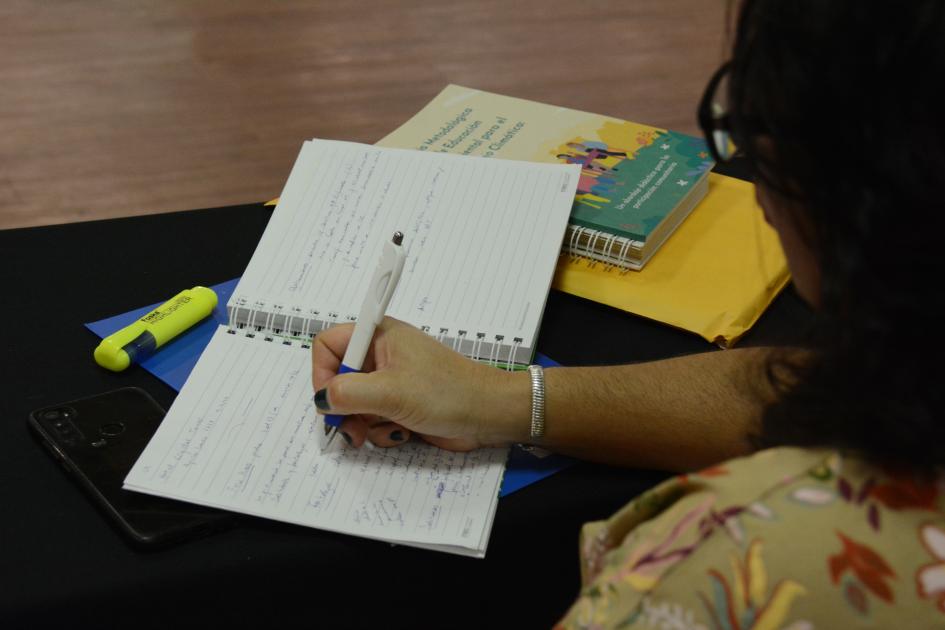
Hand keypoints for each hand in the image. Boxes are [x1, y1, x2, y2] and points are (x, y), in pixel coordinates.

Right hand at [311, 317, 529, 449]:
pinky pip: (374, 419)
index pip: (329, 344)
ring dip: (363, 423)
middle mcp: (382, 356)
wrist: (488, 415)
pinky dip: (381, 431)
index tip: (328, 398)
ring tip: (385, 431)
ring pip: (355, 405)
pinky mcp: (401, 405)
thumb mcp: (391, 392)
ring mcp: (392, 382)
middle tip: (350, 429)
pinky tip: (402, 434)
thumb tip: (321, 400)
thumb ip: (348, 393)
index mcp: (380, 336)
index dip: (322, 371)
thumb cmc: (448, 393)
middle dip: (342, 407)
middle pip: (339, 379)